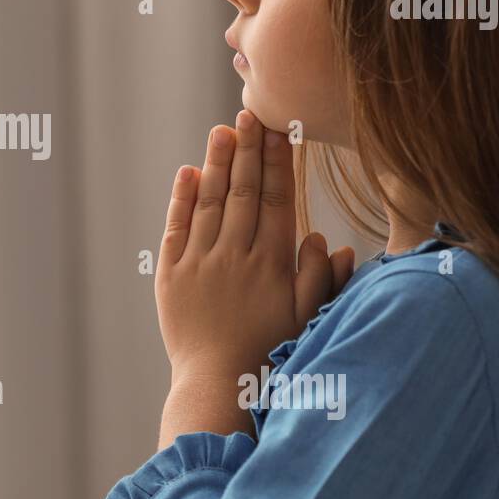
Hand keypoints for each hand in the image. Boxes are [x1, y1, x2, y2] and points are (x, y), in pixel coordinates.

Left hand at [156, 110, 353, 383]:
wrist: (218, 385)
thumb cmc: (268, 353)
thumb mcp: (307, 318)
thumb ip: (320, 277)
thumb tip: (327, 239)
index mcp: (273, 262)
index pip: (276, 199)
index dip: (276, 162)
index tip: (278, 131)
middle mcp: (236, 255)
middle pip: (242, 191)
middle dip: (247, 149)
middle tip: (249, 113)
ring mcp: (201, 263)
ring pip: (209, 202)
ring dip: (215, 163)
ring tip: (221, 131)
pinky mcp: (171, 276)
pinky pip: (176, 228)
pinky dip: (181, 199)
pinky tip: (187, 173)